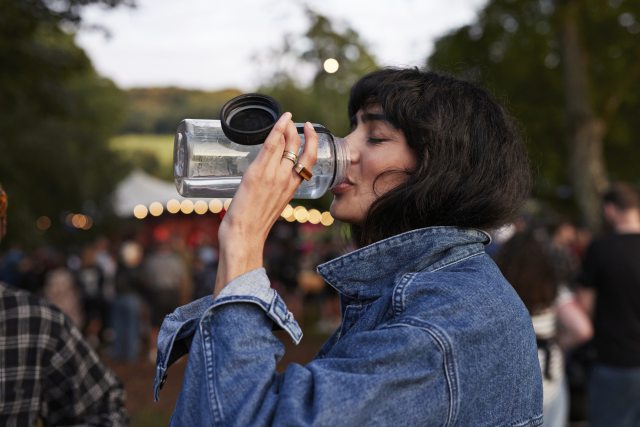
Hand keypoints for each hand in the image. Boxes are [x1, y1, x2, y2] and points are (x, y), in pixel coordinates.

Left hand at [214, 113, 317, 295]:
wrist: (245, 236)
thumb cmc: (254, 226)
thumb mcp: (271, 205)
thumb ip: (273, 190)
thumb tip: (267, 183)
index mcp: (292, 188)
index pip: (309, 160)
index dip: (312, 142)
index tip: (308, 130)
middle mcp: (287, 180)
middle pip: (299, 148)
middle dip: (297, 131)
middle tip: (291, 121)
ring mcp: (273, 176)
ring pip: (286, 144)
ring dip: (287, 127)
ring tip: (285, 118)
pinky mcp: (258, 173)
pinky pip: (271, 146)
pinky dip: (277, 130)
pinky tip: (280, 120)